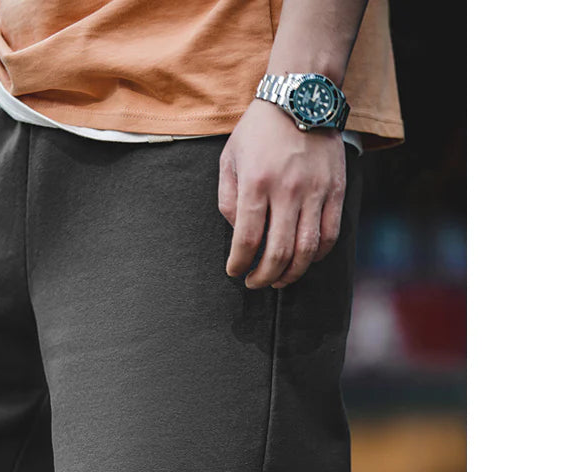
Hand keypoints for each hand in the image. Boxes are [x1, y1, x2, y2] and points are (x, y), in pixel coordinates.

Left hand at [218, 99, 346, 288]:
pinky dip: (317, 255)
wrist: (301, 97)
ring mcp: (316, 192)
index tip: (234, 272)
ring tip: (278, 280)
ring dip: (291, 274)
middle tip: (254, 282)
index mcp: (256, 182)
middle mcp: (287, 190)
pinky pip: (330, 235)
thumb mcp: (229, 159)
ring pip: (306, 250)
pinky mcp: (336, 191)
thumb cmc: (259, 131)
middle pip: (277, 253)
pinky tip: (303, 260)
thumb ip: (227, 200)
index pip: (247, 239)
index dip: (239, 264)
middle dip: (263, 277)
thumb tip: (240, 236)